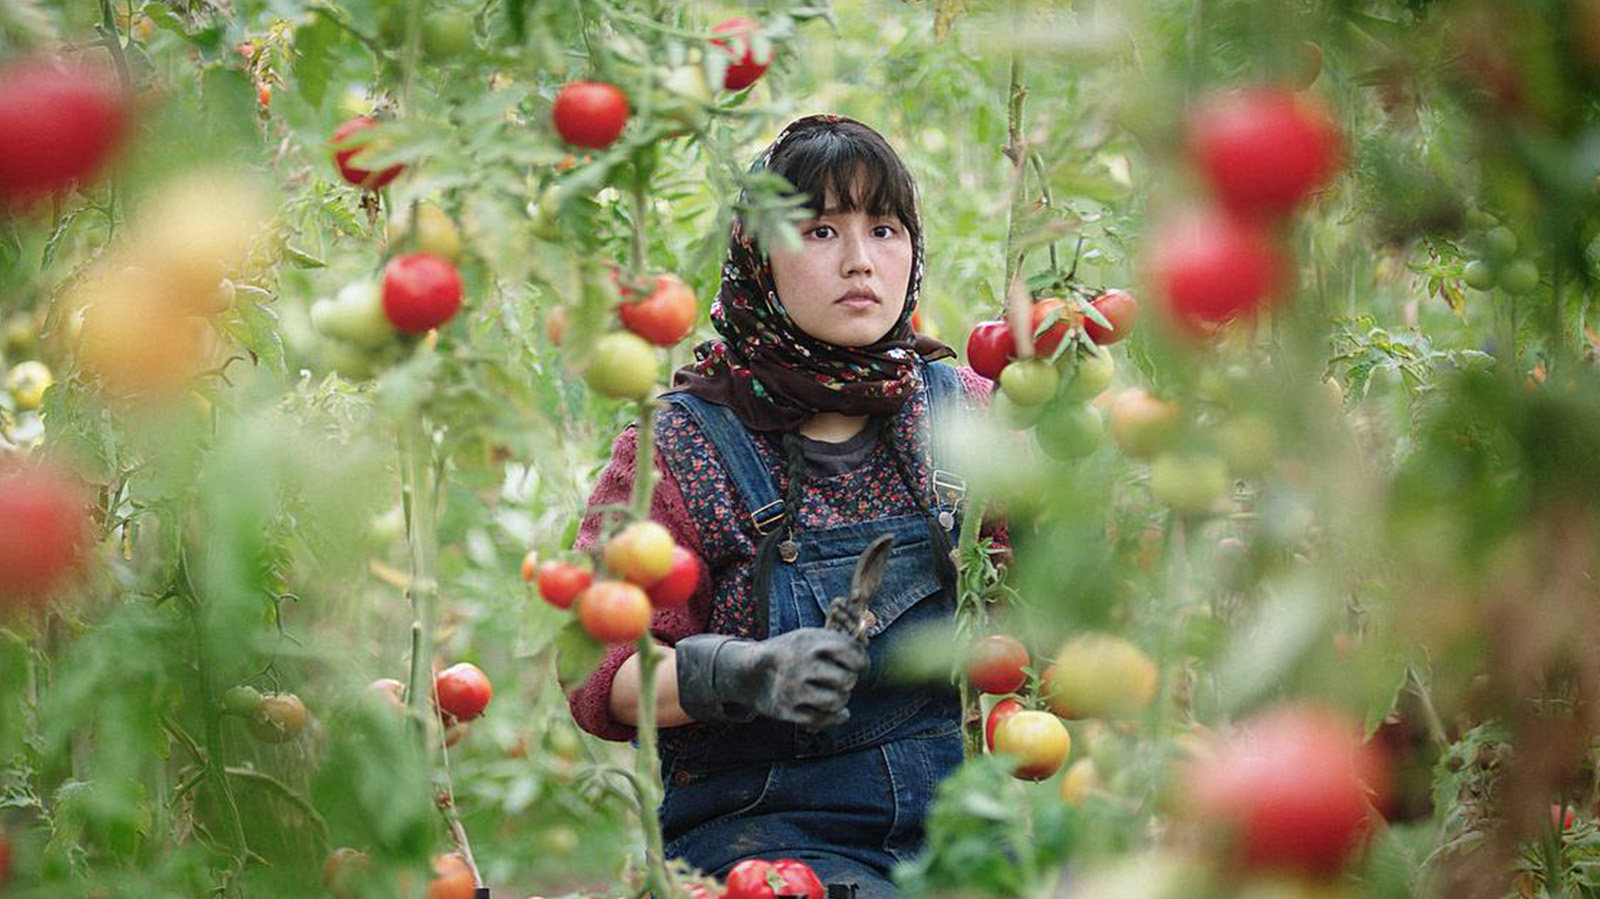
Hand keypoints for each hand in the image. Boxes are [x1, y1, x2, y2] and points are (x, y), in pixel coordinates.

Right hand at [675, 628, 869, 728]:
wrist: (750, 672)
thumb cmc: (790, 653)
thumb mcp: (808, 637)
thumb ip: (837, 643)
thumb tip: (866, 656)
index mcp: (809, 642)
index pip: (850, 652)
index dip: (861, 661)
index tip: (859, 665)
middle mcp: (800, 665)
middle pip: (846, 680)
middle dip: (849, 681)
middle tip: (843, 679)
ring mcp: (792, 689)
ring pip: (836, 701)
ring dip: (842, 699)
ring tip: (837, 694)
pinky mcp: (786, 710)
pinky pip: (822, 720)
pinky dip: (836, 717)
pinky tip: (841, 712)